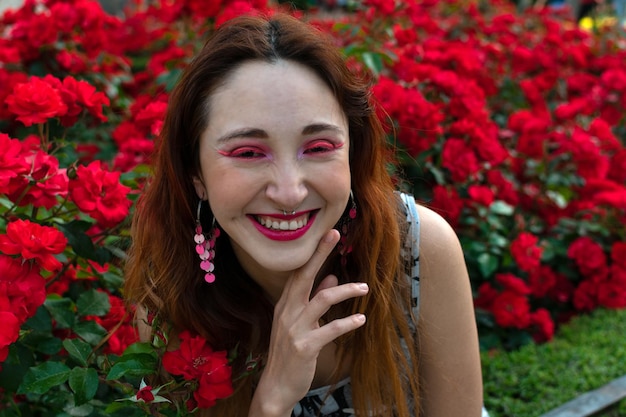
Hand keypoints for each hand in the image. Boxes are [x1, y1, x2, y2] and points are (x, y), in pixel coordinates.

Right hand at [249, 229, 368, 416]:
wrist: (276, 387)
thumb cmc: (289, 353)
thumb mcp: (300, 324)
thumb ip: (313, 300)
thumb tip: (330, 278)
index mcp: (285, 304)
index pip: (299, 272)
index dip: (314, 252)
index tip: (328, 233)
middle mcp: (287, 311)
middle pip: (305, 276)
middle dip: (320, 253)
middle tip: (336, 235)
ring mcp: (294, 328)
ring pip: (322, 299)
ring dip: (346, 290)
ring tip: (365, 287)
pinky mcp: (305, 346)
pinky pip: (330, 329)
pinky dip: (348, 322)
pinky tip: (361, 318)